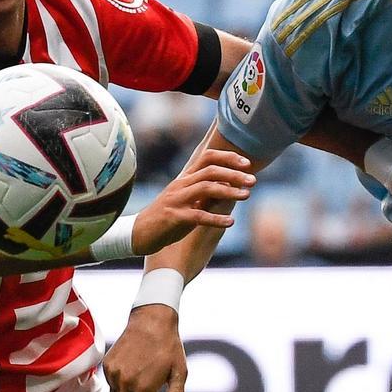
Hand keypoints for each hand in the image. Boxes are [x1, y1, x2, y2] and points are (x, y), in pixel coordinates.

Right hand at [104, 304, 187, 391]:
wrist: (152, 320)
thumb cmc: (168, 346)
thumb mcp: (179, 372)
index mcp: (144, 387)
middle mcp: (126, 382)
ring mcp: (114, 373)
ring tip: (141, 386)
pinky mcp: (108, 365)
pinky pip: (110, 386)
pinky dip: (119, 386)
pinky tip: (133, 373)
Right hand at [131, 149, 254, 255]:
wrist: (138, 233)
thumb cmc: (165, 217)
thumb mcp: (185, 200)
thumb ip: (204, 192)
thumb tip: (230, 185)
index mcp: (184, 179)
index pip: (207, 157)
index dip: (228, 158)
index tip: (247, 163)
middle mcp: (181, 185)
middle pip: (210, 170)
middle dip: (234, 173)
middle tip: (253, 180)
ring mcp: (177, 200)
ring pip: (206, 188)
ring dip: (229, 191)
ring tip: (247, 195)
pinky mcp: (174, 218)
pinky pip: (198, 215)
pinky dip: (216, 218)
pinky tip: (231, 222)